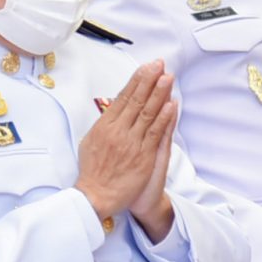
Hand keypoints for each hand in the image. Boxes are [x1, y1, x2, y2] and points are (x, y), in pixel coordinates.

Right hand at [75, 60, 174, 223]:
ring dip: (159, 94)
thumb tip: (113, 108)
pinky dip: (164, 118)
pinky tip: (171, 104)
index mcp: (104, 126)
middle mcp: (118, 132)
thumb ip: (104, 125)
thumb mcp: (91, 142)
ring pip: (147, 113)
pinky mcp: (143, 156)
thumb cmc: (93, 171)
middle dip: (149, 80)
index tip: (146, 67)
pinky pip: (155, 133)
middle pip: (136, 101)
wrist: (95, 196)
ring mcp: (131, 143)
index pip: (123, 97)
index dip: (136, 81)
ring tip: (168, 78)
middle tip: (159, 64)